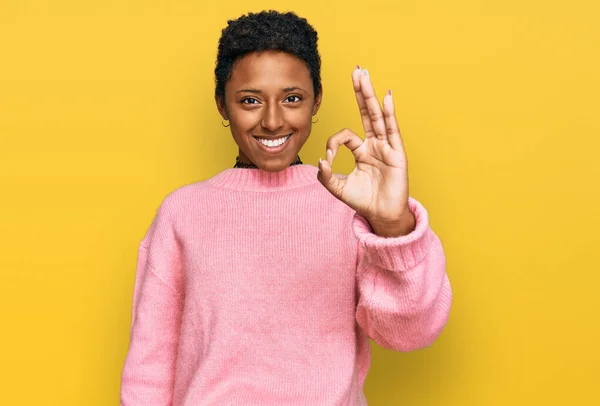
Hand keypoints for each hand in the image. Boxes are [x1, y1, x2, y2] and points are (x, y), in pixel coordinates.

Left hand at [317, 66, 414, 236]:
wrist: (382, 216)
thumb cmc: (363, 201)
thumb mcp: (338, 188)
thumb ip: (326, 176)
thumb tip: (319, 162)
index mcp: (361, 150)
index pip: (345, 135)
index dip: (333, 142)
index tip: (327, 156)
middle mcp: (374, 144)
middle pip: (367, 113)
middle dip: (360, 92)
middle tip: (357, 71)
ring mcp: (386, 147)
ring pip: (378, 116)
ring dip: (370, 95)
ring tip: (365, 75)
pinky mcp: (397, 154)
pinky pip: (392, 130)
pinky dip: (390, 113)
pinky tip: (386, 97)